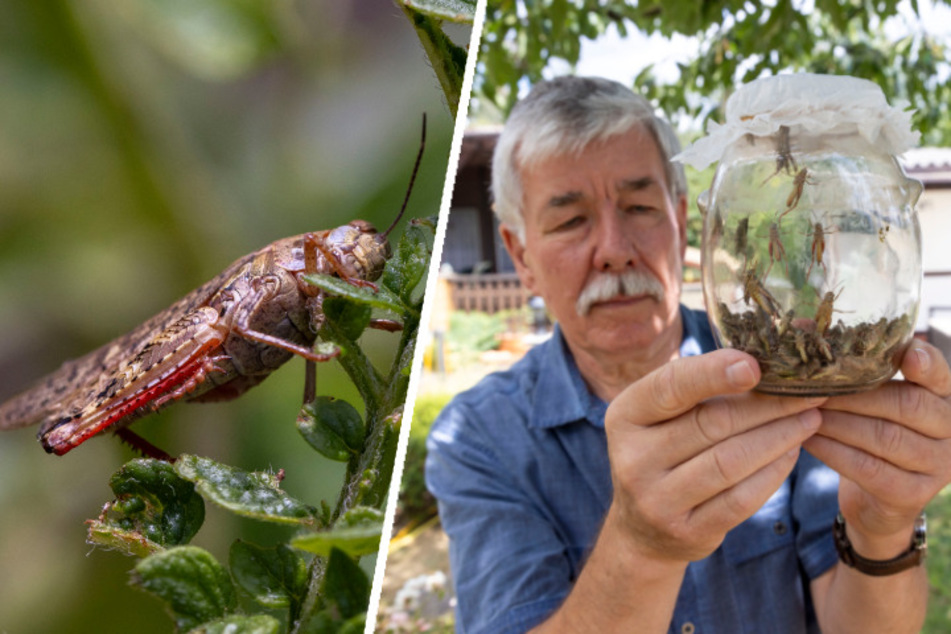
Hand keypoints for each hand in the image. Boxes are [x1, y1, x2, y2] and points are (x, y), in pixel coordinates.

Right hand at [604, 348, 823, 563]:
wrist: (642, 529)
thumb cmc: (662, 452)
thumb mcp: (658, 417)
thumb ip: (694, 390)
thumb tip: (759, 361)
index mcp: (624, 416)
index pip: (670, 386)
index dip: (714, 372)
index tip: (756, 365)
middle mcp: (632, 458)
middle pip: (711, 423)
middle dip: (767, 406)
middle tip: (808, 393)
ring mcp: (657, 499)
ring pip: (730, 461)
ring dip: (779, 437)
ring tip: (809, 419)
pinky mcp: (687, 531)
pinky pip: (741, 499)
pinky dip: (773, 473)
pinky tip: (792, 452)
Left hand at [804, 340, 950, 555]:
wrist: (876, 499)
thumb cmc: (869, 433)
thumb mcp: (872, 400)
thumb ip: (855, 368)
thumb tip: (800, 324)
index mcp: (943, 399)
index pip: (940, 376)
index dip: (926, 364)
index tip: (907, 355)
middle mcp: (950, 432)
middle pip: (907, 405)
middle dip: (855, 396)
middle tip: (814, 389)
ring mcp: (937, 466)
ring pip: (885, 437)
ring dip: (838, 423)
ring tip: (805, 412)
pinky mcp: (913, 494)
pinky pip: (869, 468)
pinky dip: (834, 452)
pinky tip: (807, 440)